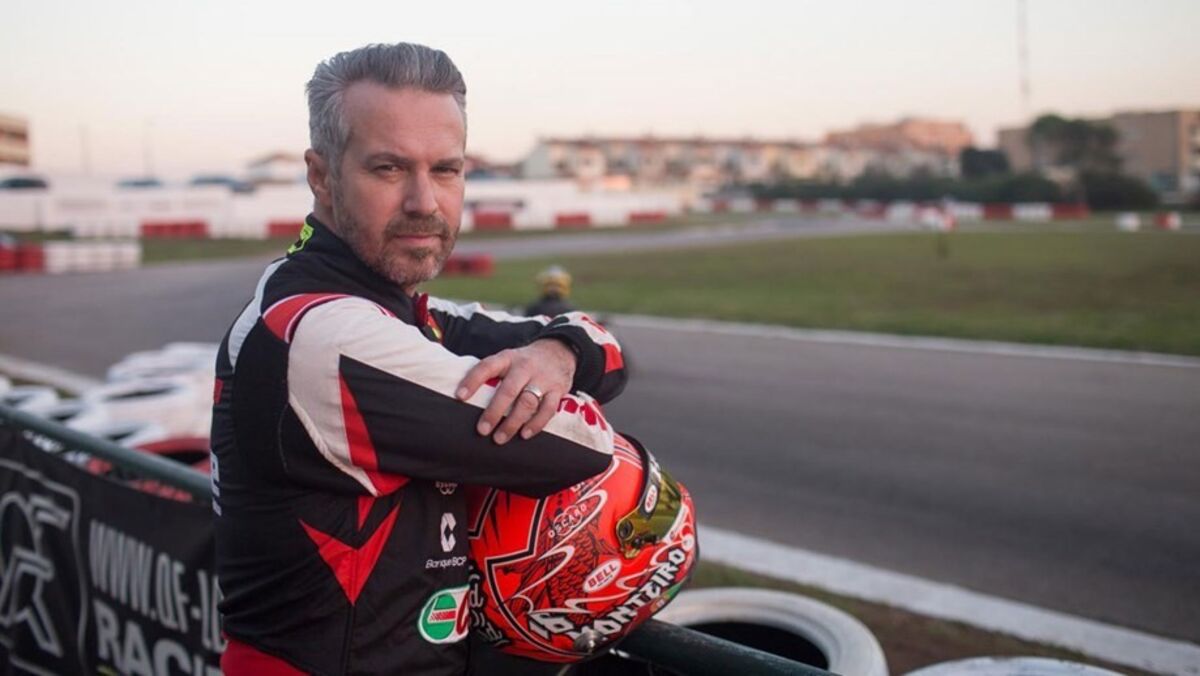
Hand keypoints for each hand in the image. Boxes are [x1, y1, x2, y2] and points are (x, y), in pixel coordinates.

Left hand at [456, 339, 576, 444]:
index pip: (487, 367)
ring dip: (512, 422)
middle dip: (494, 412)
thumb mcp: (508, 359)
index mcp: (507, 358)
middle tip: (482, 430)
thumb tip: (465, 397)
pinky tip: (524, 434)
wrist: (558, 351)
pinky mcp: (558, 390)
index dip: (472, 381)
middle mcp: (524, 367)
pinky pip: (547, 409)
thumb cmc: (525, 362)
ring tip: (499, 438)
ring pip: (527, 402)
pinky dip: (536, 424)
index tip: (460, 396)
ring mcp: (543, 378)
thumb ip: (492, 374)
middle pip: (508, 390)